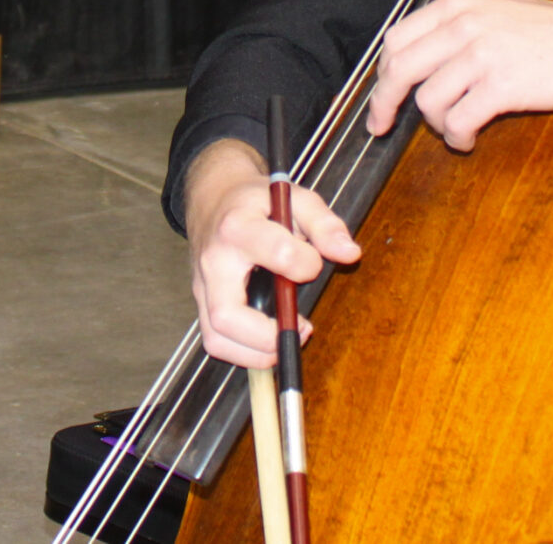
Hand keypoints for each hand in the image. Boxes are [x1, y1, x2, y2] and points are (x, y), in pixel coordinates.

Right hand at [183, 140, 359, 368]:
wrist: (213, 197)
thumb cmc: (257, 201)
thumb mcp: (294, 198)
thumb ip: (324, 224)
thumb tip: (350, 254)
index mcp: (238, 226)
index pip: (274, 252)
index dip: (304, 263)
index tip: (314, 264)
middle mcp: (214, 261)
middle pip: (227, 313)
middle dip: (268, 335)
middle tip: (303, 327)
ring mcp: (203, 286)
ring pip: (218, 337)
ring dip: (257, 353)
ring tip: (288, 339)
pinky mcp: (202, 303)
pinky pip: (216, 342)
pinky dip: (245, 354)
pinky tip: (270, 342)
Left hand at [365, 0, 552, 148]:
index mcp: (458, 3)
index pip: (396, 39)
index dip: (380, 73)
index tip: (380, 96)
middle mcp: (464, 25)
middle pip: (399, 70)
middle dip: (383, 104)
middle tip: (381, 127)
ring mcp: (483, 55)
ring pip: (428, 102)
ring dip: (435, 126)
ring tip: (453, 130)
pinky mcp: (502, 86)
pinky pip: (459, 121)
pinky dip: (458, 138)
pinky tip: (468, 140)